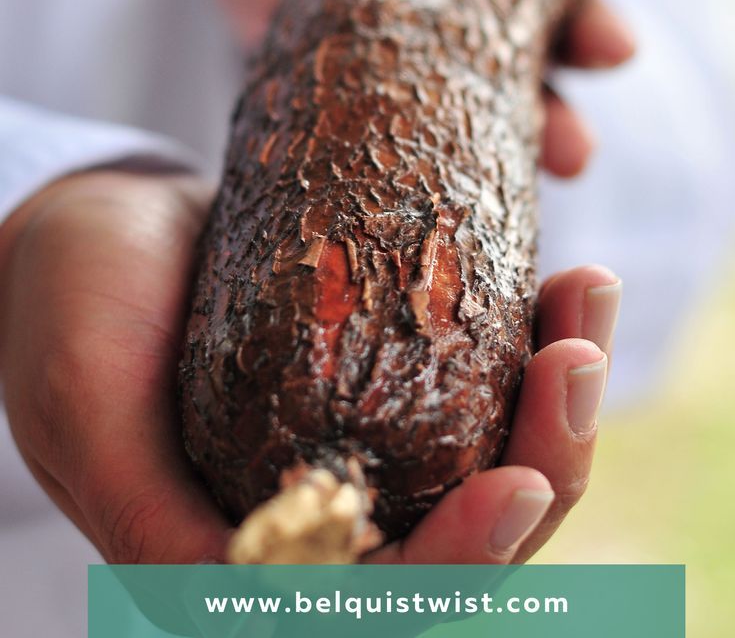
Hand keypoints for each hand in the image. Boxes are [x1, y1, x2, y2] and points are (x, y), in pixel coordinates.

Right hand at [0, 167, 619, 565]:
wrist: (87, 219)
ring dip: (555, 386)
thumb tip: (261, 595)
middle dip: (546, 452)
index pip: (384, 598)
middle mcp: (326, 505)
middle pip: (469, 522)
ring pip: (491, 442)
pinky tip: (560, 279)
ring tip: (588, 290)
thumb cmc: (64, 310)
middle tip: (580, 353)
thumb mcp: (89, 418)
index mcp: (258, 554)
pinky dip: (527, 330)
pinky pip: (473, 365)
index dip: (462, 559)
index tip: (520, 482)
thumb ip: (159, 525)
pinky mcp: (380, 359)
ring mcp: (362, 429)